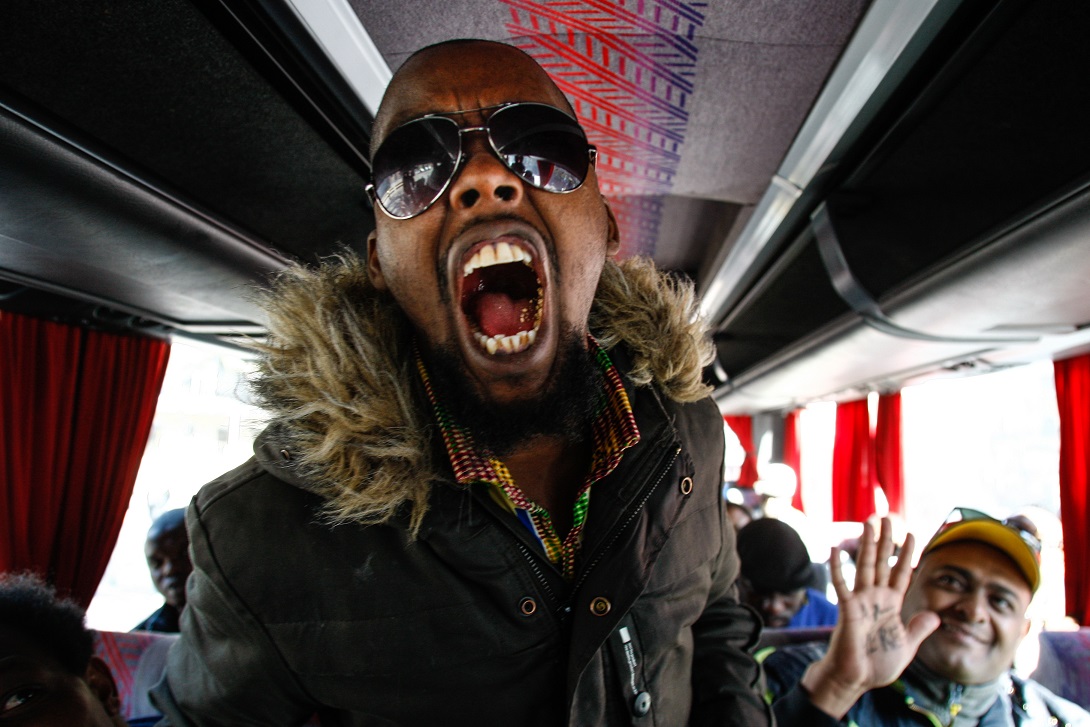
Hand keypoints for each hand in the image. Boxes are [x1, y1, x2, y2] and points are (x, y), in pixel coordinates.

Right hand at [799, 517, 939, 718]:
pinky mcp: (848, 609)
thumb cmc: (878, 665)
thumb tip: (936, 617)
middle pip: (882, 562)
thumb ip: (919, 629)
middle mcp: (876, 597)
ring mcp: (861, 601)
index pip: (901, 573)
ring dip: (867, 544)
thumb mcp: (908, 646)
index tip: (913, 535)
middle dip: (886, 540)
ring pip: (865, 566)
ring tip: (870, 522)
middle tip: (887, 517)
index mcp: (891, 604)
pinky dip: (837, 567)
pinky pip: (842, 585)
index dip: (906, 555)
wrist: (856, 679)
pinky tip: (835, 549)